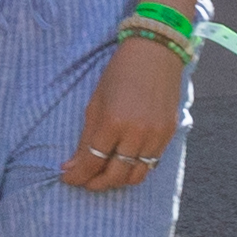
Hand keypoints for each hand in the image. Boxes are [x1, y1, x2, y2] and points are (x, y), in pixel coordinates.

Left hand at [60, 36, 189, 194]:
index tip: (67, 178)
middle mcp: (136, 133)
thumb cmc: (119, 73)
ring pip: (135, 175)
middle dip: (95, 183)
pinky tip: (124, 164)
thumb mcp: (95, 103)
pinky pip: (151, 164)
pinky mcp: (169, 134)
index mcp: (113, 122)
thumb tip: (71, 166)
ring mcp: (156, 136)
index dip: (77, 175)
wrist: (155, 53)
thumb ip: (85, 138)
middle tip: (85, 181)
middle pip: (114, 175)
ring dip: (117, 181)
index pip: (92, 162)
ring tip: (104, 176)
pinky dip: (135, 169)